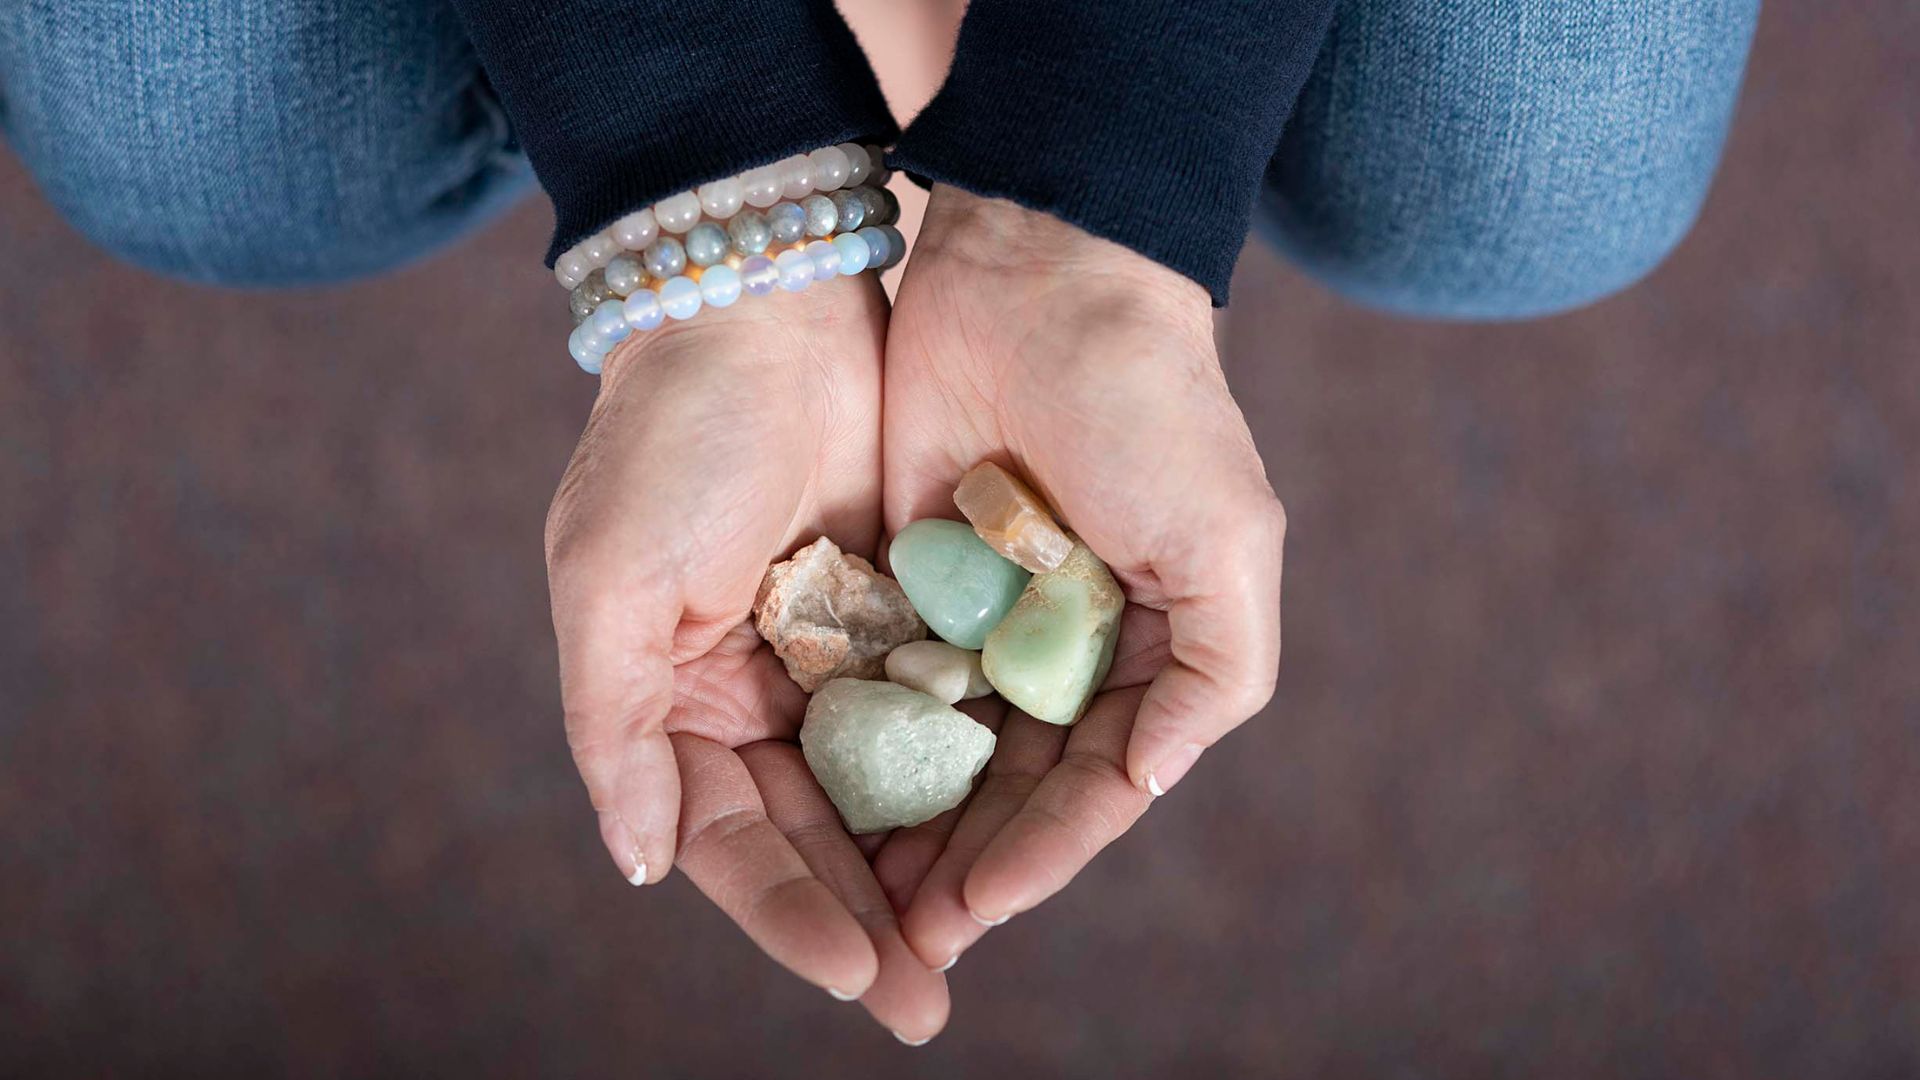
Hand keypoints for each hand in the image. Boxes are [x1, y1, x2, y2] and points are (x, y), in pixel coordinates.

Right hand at [543, 273, 946, 1040]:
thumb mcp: (610, 585)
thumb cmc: (672, 442)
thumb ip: (617, 730)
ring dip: (926, 863)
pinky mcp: (906, 608)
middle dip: (868, 916)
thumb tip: (641, 863)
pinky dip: (968, 767)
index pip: (731, 840)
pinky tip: (1011, 824)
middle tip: (926, 1000)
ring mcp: (836, 653)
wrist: (768, 303)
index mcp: (676, 700)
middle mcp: (755, 692)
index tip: (861, 970)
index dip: (789, 913)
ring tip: (976, 936)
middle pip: (816, 835)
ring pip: (887, 787)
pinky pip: (941, 708)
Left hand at [872, 186, 1287, 970]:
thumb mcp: (1228, 541)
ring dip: (906, 826)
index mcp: (1150, 651)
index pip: (1093, 786)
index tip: (976, 910)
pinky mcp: (907, 575)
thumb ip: (1218, 673)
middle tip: (903, 941)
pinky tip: (818, 798)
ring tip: (859, 900)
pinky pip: (882, 676)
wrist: (1037, 268)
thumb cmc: (1150, 405)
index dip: (1039, 855)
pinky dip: (859, 741)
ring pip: (941, 750)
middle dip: (964, 864)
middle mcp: (1065, 647)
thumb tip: (1152, 782)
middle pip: (1012, 787)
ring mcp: (982, 615)